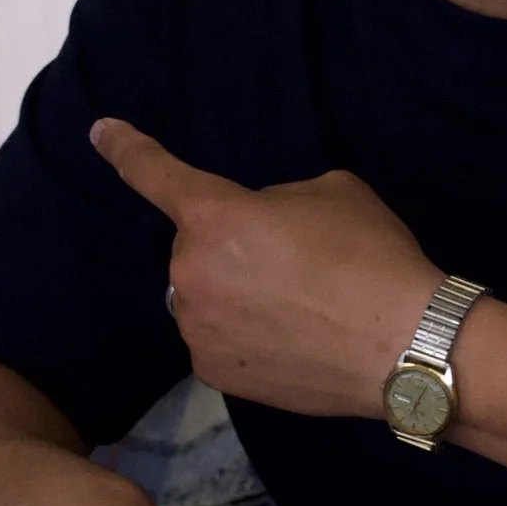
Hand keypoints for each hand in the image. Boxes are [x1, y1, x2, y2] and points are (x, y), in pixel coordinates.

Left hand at [92, 119, 440, 419]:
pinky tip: (290, 339)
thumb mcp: (330, 193)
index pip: (155, 173)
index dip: (126, 149)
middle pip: (195, 247)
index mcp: (215, 216)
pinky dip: (243, 334)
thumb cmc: (371, 256)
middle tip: (293, 261)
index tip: (102, 132)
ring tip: (297, 307)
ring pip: (203, 296)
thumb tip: (261, 228)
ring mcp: (198, 329)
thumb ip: (275, 202)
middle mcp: (190, 272)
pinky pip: (216, 338)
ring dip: (234, 293)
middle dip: (230, 246)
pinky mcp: (214, 373)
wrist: (404, 345)